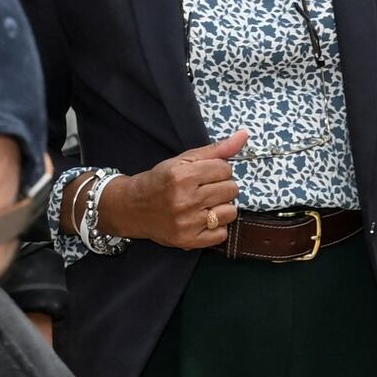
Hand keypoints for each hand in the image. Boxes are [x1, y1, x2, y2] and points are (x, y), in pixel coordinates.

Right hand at [107, 133, 247, 249]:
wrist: (132, 208)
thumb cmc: (161, 181)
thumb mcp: (183, 160)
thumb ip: (216, 150)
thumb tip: (244, 136)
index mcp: (182, 176)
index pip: (225, 169)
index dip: (218, 170)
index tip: (206, 175)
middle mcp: (185, 200)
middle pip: (231, 190)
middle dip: (222, 187)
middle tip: (205, 190)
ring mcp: (187, 223)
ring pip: (231, 212)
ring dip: (222, 208)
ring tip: (206, 205)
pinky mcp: (188, 241)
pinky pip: (222, 234)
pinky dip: (216, 227)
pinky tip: (202, 220)